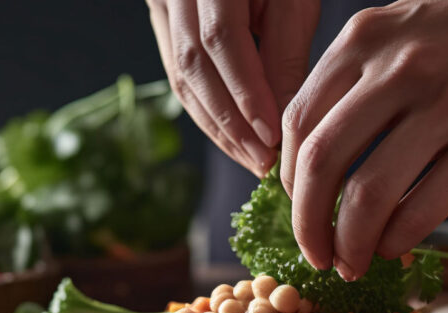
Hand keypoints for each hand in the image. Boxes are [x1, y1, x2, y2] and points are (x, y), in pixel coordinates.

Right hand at [146, 0, 320, 176]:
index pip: (221, 40)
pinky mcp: (161, 19)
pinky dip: (206, 109)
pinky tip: (232, 135)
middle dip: (229, 122)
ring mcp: (161, 3)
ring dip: (216, 125)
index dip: (245, 93)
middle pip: (192, 65)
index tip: (271, 136)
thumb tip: (283, 119)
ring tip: (250, 157)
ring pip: (180, 75)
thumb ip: (286, 52)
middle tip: (262, 161)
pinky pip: (177, 71)